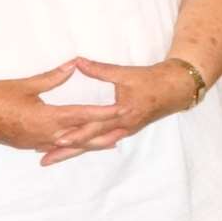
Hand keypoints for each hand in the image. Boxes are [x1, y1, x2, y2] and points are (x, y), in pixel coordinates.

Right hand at [0, 62, 120, 154]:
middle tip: (124, 130)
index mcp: (45, 118)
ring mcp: (33, 142)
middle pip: (80, 137)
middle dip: (103, 134)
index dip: (104, 113)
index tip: (121, 110)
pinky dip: (68, 145)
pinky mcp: (25, 144)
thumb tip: (73, 65)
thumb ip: (53, 77)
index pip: (82, 116)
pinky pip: (52, 146)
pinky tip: (74, 144)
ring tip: (107, 142)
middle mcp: (43, 135)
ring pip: (67, 144)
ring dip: (88, 143)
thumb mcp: (26, 85)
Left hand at [37, 57, 198, 165]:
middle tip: (45, 158)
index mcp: (121, 113)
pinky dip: (89, 146)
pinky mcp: (126, 130)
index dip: (75, 134)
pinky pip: (104, 141)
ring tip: (54, 157)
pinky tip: (78, 150)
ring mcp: (124, 131)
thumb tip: (77, 62)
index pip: (94, 127)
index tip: (55, 140)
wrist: (176, 89)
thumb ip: (100, 70)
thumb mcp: (125, 73)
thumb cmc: (151, 80)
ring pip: (95, 145)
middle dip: (68, 151)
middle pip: (90, 143)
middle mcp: (122, 127)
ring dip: (75, 152)